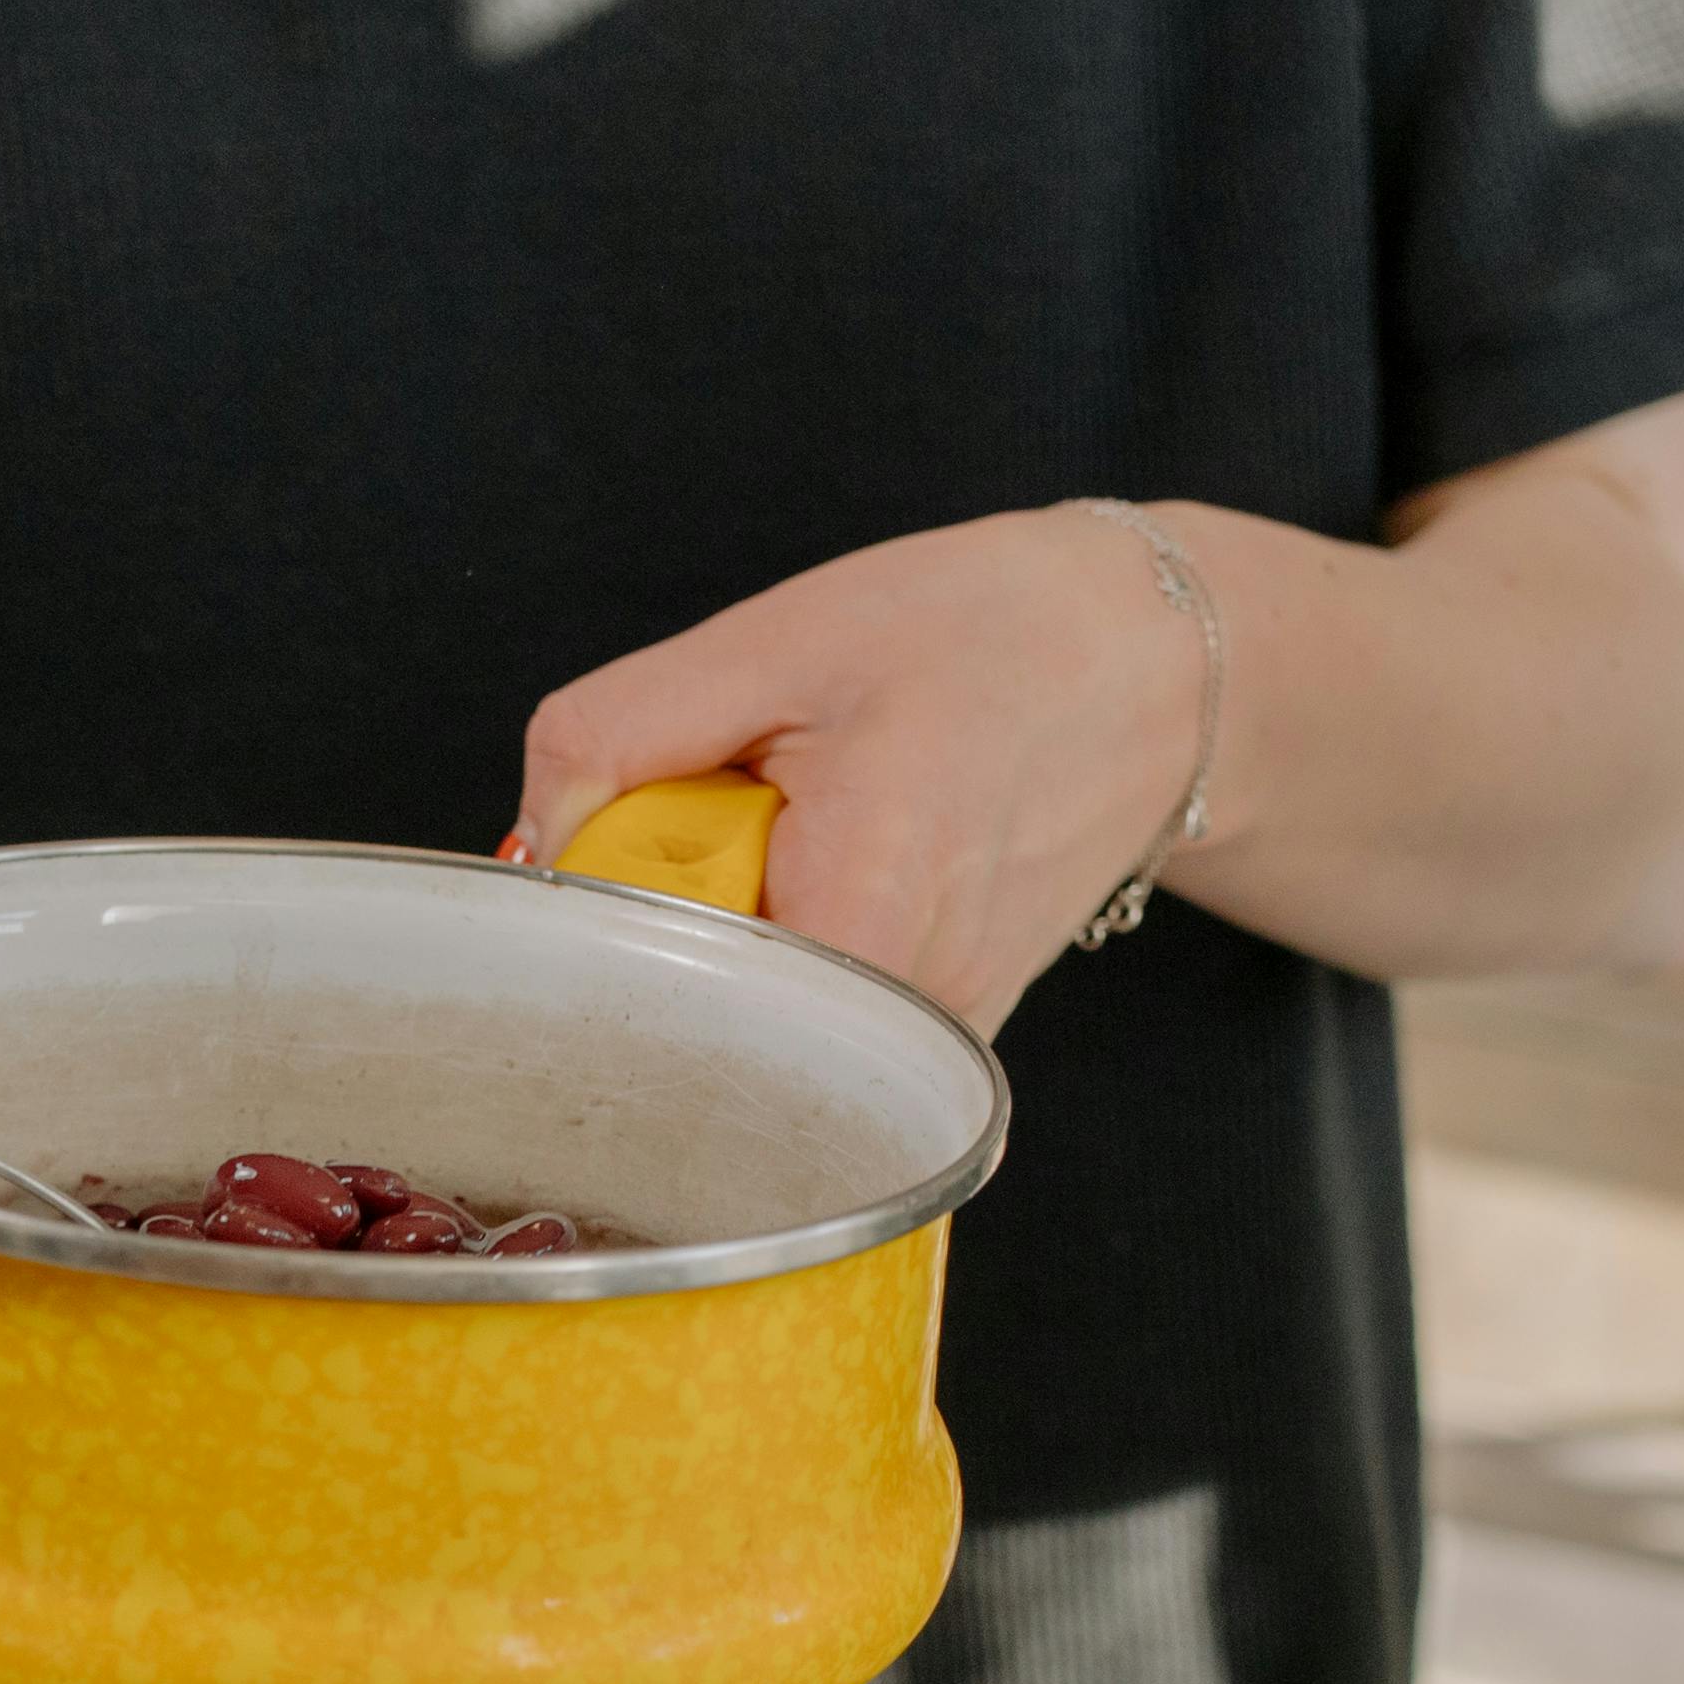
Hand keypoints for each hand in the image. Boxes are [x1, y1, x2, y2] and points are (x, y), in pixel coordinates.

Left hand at [508, 504, 1210, 1034]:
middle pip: (695, 1017)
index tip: (623, 846)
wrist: (1158, 664)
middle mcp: (902, 1025)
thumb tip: (525, 845)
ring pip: (755, 1020)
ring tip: (818, 827)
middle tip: (740, 812)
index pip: (644, 998)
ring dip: (738, 932)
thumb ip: (615, 738)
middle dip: (671, 923)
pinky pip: (816, 1018)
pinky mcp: (945, 1047)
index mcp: (856, 927)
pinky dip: (796, 948)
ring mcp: (932, 1050)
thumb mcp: (776, 641)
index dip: (601, 925)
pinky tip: (851, 866)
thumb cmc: (987, 633)